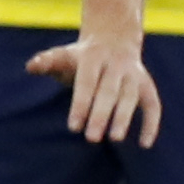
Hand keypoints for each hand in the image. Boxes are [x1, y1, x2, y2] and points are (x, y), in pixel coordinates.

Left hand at [26, 33, 161, 146]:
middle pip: (109, 91)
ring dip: (124, 118)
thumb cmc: (80, 57)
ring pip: (131, 97)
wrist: (113, 39)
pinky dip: (151, 123)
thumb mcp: (62, 55)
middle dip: (101, 115)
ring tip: (115, 138)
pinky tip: (145, 144)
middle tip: (92, 138)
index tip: (73, 127)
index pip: (86, 83)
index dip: (81, 105)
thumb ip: (46, 62)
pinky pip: (153, 105)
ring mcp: (134, 75)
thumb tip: (31, 66)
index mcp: (93, 57)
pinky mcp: (147, 86)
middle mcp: (116, 65)